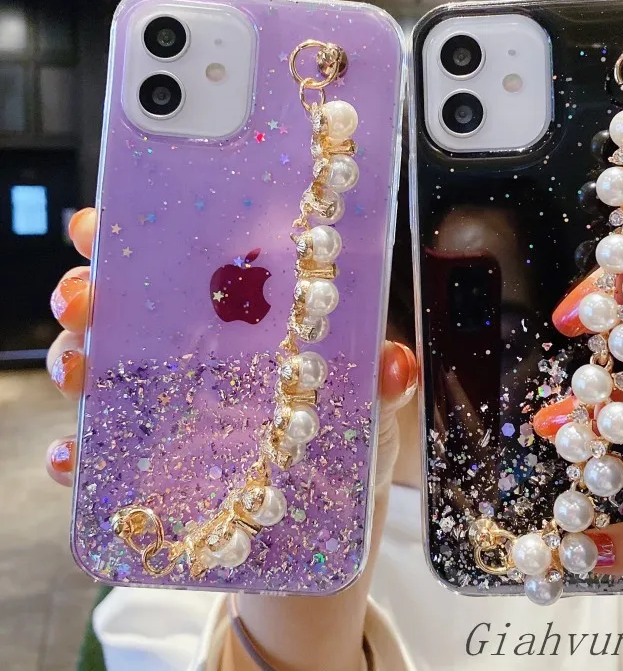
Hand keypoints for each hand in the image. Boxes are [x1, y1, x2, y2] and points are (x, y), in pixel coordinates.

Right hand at [46, 207, 417, 670]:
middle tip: (86, 299)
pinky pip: (98, 456)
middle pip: (127, 307)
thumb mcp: (369, 417)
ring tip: (79, 374)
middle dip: (93, 291)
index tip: (107, 227)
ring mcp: (168, 412)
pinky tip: (73, 459)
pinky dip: (75, 455)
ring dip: (75, 362)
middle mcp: (199, 359)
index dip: (140, 235)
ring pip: (99, 370)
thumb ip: (381, 387)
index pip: (189, 263)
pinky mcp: (150, 472)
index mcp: (249, 327)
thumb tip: (393, 365)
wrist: (323, 551)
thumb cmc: (348, 462)